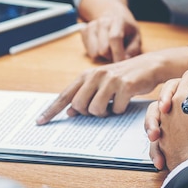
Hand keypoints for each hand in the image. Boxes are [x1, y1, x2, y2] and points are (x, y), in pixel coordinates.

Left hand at [36, 52, 165, 124]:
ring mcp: (110, 80)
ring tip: (112, 103)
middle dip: (88, 113)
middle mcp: (95, 75)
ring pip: (96, 110)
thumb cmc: (122, 77)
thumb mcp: (101, 84)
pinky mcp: (125, 85)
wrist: (148, 66)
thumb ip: (84, 95)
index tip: (40, 122)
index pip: (64, 96)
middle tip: (100, 107)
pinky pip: (115, 109)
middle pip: (79, 106)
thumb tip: (69, 111)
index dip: (51, 110)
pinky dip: (119, 110)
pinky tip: (124, 100)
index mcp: (86, 75)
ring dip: (105, 113)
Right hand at [81, 10, 140, 61]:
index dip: (118, 53)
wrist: (112, 13)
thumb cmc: (126, 28)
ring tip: (110, 49)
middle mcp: (102, 22)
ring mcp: (91, 26)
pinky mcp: (84, 31)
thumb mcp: (136, 36)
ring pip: (94, 53)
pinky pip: (88, 52)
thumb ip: (133, 49)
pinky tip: (101, 46)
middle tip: (117, 53)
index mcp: (118, 21)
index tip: (121, 63)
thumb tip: (124, 59)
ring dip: (102, 56)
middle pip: (103, 50)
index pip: (114, 38)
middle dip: (111, 57)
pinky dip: (96, 53)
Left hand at [146, 59, 187, 170]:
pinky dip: (162, 132)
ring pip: (160, 112)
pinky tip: (171, 136)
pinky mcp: (163, 144)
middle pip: (171, 93)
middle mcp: (167, 111)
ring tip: (184, 114)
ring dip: (169, 111)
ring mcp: (163, 128)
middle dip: (184, 92)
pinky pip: (158, 133)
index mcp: (180, 98)